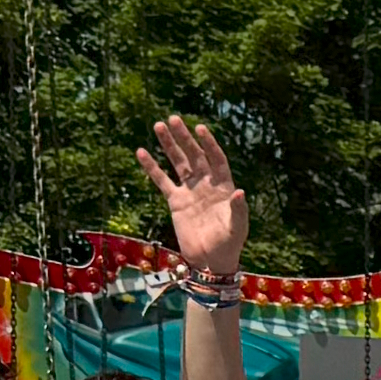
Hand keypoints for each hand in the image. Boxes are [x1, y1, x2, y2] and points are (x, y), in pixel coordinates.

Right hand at [137, 114, 252, 282]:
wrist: (210, 260)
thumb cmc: (229, 243)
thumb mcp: (237, 227)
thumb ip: (238, 209)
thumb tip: (239, 192)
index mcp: (224, 186)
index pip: (216, 159)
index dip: (209, 144)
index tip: (200, 128)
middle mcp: (206, 184)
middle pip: (194, 155)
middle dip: (185, 138)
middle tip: (173, 119)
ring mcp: (190, 191)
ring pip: (177, 163)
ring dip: (169, 145)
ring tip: (158, 126)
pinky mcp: (175, 201)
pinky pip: (162, 181)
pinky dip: (152, 167)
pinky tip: (141, 152)